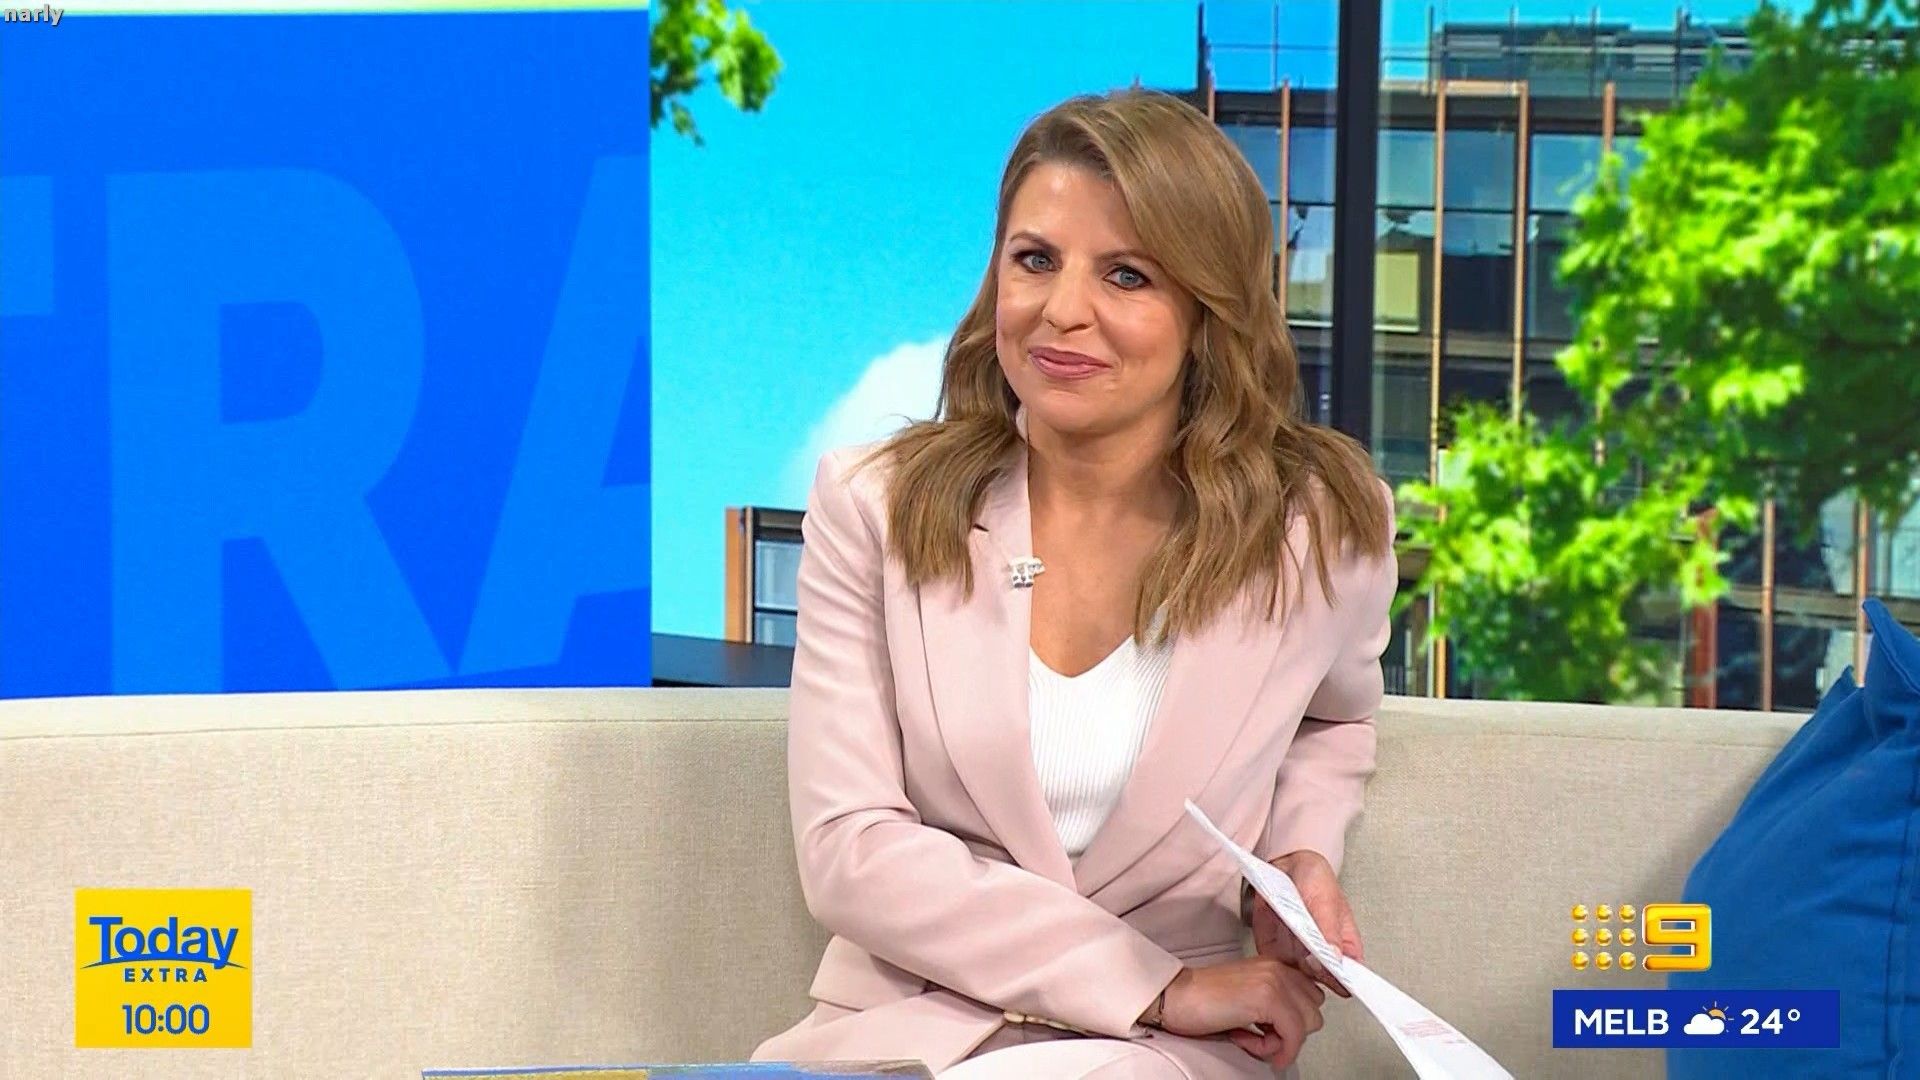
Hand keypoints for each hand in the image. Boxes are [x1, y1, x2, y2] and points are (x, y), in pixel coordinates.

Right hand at [1156, 959, 1325, 1066]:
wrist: (1176, 997)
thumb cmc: (1203, 1001)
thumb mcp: (1248, 995)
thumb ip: (1275, 1001)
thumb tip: (1293, 1029)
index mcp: (1274, 964)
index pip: (1311, 996)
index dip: (1294, 1020)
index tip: (1272, 1031)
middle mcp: (1278, 968)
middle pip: (1314, 1012)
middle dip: (1290, 1032)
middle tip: (1258, 1034)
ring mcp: (1275, 981)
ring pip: (1308, 1024)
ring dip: (1280, 1040)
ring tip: (1249, 1036)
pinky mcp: (1268, 998)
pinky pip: (1294, 1035)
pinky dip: (1277, 1050)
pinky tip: (1248, 1042)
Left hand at [1252, 849, 1360, 999]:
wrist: (1286, 866)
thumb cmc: (1315, 880)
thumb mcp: (1325, 900)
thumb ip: (1329, 931)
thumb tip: (1336, 959)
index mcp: (1345, 946)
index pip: (1352, 975)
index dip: (1347, 983)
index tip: (1339, 982)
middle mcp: (1323, 956)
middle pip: (1323, 981)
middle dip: (1315, 974)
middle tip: (1308, 956)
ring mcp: (1299, 957)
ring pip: (1298, 980)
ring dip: (1292, 970)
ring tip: (1290, 943)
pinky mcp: (1277, 953)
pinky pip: (1275, 970)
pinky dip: (1273, 965)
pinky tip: (1274, 947)